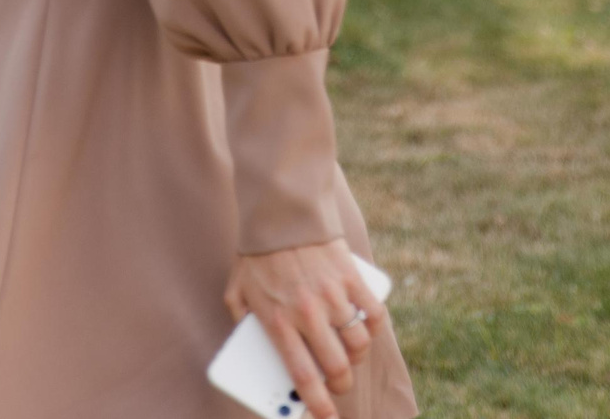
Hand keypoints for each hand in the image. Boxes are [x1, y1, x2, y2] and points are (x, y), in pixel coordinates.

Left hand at [224, 240, 383, 418]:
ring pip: (358, 346)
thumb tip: (248, 345)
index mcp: (279, 322)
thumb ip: (241, 320)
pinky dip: (372, 328)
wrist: (282, 212)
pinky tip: (364, 329)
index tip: (326, 418)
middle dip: (341, 385)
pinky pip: (373, 315)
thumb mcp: (236, 292)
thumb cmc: (257, 254)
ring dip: (356, 358)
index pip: (303, 377)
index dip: (317, 405)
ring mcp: (334, 296)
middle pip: (337, 368)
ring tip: (348, 354)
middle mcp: (308, 314)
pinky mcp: (352, 278)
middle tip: (337, 384)